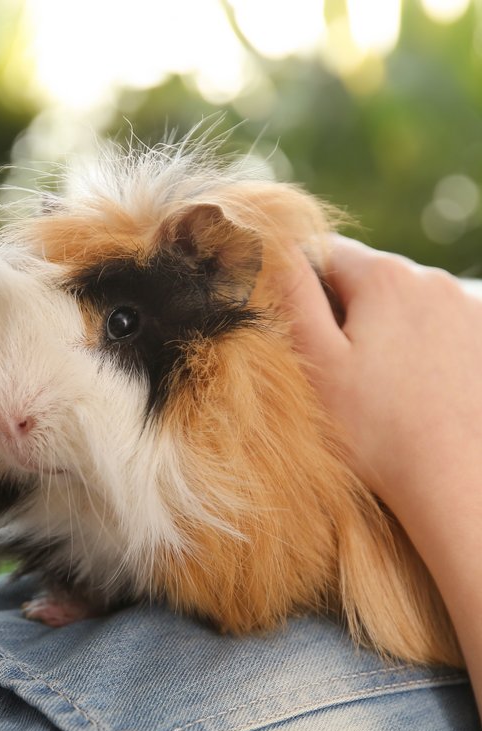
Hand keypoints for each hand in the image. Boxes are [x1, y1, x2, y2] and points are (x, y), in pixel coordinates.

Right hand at [283, 236, 481, 529]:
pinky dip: (414, 347)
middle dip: (343, 310)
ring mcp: (466, 308)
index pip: (325, 251)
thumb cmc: (374, 428)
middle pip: (367, 278)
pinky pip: (433, 326)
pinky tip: (407, 389)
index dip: (299, 285)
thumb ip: (293, 296)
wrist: (454, 478)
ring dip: (380, 329)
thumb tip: (275, 246)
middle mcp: (433, 280)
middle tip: (332, 367)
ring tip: (372, 384)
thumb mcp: (317, 361)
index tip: (295, 330)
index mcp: (386, 277)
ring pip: (402, 303)